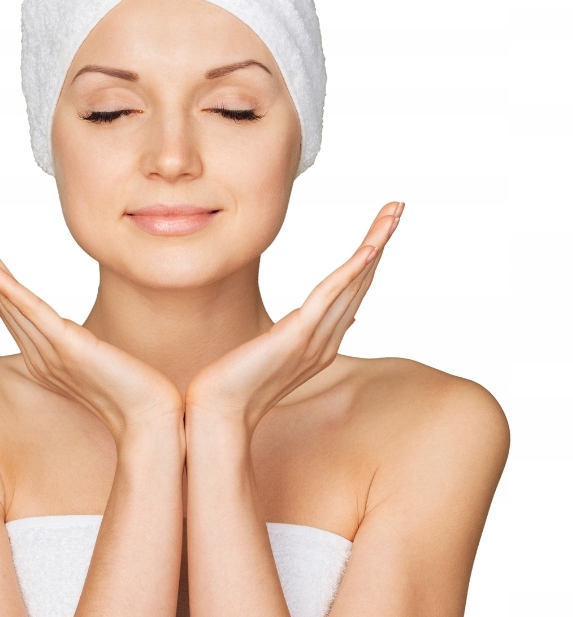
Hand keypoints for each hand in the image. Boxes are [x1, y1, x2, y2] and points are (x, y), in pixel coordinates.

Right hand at [0, 219, 182, 439]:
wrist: (148, 419)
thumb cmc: (130, 392)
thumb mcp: (97, 361)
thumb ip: (81, 346)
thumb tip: (80, 334)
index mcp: (42, 353)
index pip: (8, 304)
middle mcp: (37, 351)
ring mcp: (49, 349)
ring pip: (7, 295)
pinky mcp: (67, 347)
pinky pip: (31, 312)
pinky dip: (8, 288)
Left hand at [185, 203, 403, 431]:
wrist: (218, 412)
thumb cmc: (236, 383)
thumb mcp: (275, 350)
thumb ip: (302, 333)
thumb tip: (320, 316)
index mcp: (323, 342)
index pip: (353, 291)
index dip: (369, 257)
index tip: (383, 227)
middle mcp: (327, 340)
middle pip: (361, 281)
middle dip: (381, 240)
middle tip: (398, 205)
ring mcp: (315, 339)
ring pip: (353, 282)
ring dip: (375, 243)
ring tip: (394, 212)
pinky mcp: (297, 336)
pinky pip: (330, 297)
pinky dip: (351, 271)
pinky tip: (369, 248)